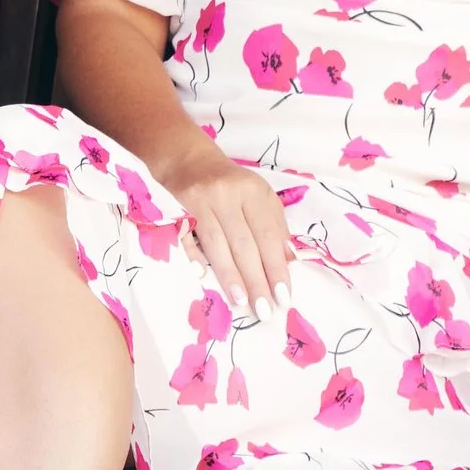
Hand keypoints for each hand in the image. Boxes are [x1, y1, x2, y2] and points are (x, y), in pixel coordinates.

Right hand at [161, 147, 291, 315]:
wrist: (188, 160)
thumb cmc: (231, 184)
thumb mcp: (259, 197)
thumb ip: (275, 227)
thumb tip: (289, 263)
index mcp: (254, 192)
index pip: (269, 235)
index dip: (276, 267)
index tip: (284, 296)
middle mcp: (229, 195)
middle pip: (245, 244)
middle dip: (256, 280)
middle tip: (264, 310)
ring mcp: (203, 201)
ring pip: (218, 245)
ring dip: (230, 277)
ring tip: (242, 302)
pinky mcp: (180, 208)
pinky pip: (189, 239)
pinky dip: (196, 259)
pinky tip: (204, 279)